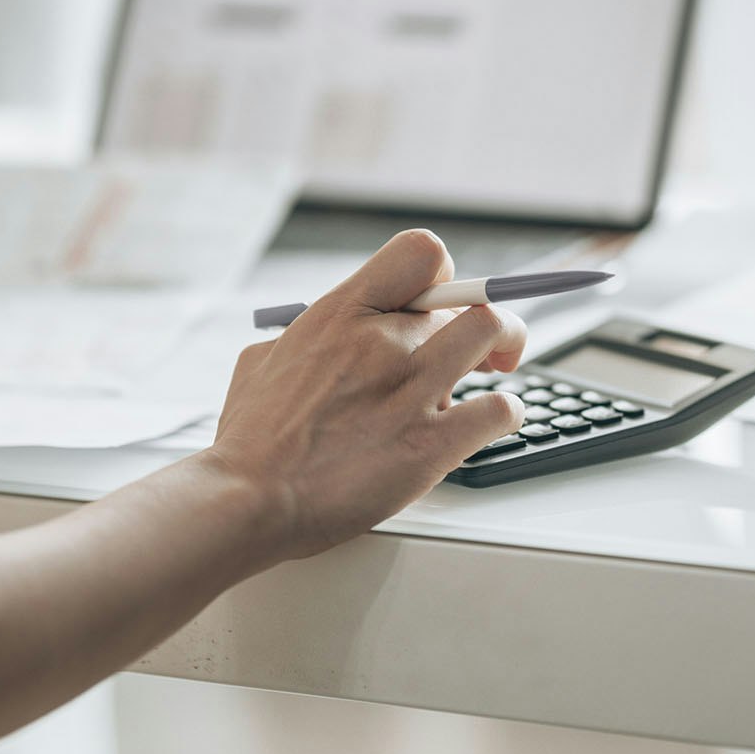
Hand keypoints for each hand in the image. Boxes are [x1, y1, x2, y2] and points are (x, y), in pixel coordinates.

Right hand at [206, 230, 526, 557]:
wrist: (248, 501)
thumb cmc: (251, 441)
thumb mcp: (262, 360)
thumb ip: (305, 336)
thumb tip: (325, 334)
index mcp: (340, 314)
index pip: (422, 252)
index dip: (442, 276)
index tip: (440, 303)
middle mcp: (381, 342)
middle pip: (465, 301)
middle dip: (470, 326)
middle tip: (471, 352)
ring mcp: (410, 391)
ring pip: (492, 332)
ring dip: (502, 349)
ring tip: (495, 370)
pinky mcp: (431, 444)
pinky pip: (501, 409)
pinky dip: (506, 412)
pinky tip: (491, 421)